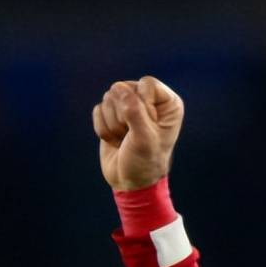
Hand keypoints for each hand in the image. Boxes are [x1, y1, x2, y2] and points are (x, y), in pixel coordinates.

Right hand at [92, 76, 183, 190]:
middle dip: (124, 117)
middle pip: (123, 89)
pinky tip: (115, 141)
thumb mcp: (144, 139)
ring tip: (125, 140)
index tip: (148, 128)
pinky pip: (98, 109)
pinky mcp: (111, 114)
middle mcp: (149, 100)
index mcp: (167, 103)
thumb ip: (134, 112)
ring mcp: (129, 106)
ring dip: (113, 125)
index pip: (146, 84)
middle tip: (133, 136)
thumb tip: (118, 89)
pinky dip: (103, 129)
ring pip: (108, 98)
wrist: (130, 182)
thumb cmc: (145, 162)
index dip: (142, 105)